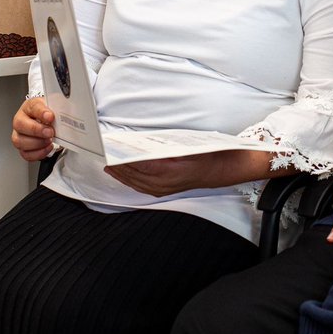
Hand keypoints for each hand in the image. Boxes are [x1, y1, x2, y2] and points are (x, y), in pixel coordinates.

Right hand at [12, 97, 55, 161]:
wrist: (47, 120)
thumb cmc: (47, 113)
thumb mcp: (52, 106)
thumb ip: (56, 109)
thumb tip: (60, 115)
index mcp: (28, 107)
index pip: (32, 107)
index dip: (41, 112)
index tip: (50, 117)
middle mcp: (20, 120)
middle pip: (20, 125)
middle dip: (36, 130)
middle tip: (50, 132)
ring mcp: (19, 134)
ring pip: (19, 141)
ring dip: (37, 143)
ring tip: (49, 140)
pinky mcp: (22, 147)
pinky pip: (26, 154)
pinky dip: (38, 153)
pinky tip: (47, 147)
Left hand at [104, 149, 279, 196]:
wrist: (231, 167)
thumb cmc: (215, 152)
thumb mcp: (192, 144)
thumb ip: (169, 149)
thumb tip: (142, 147)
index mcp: (174, 170)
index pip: (142, 166)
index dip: (124, 160)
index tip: (109, 151)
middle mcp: (168, 183)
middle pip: (135, 176)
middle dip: (117, 166)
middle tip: (101, 154)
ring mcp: (168, 188)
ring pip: (137, 183)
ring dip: (122, 174)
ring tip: (108, 163)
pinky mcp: (168, 189)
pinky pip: (144, 187)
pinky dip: (131, 180)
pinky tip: (125, 173)